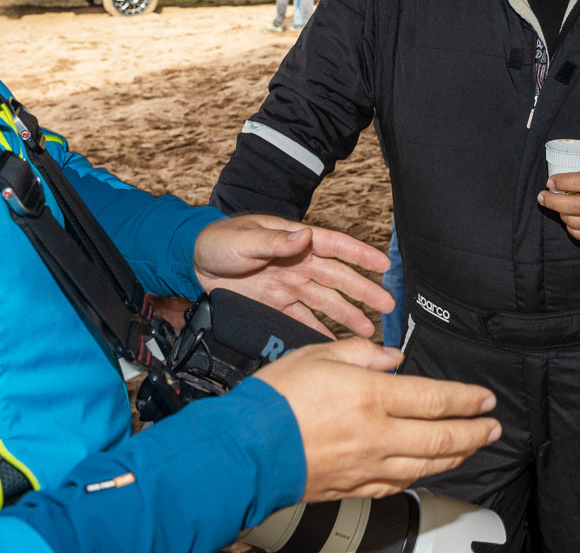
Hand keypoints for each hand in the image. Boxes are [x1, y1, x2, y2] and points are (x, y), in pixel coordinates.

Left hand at [192, 214, 391, 338]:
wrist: (191, 263)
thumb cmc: (218, 241)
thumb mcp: (244, 239)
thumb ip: (274, 241)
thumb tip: (304, 236)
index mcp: (294, 241)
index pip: (335, 246)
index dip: (361, 255)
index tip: (384, 265)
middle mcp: (298, 264)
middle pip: (338, 279)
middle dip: (364, 292)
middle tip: (388, 305)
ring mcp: (289, 286)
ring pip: (326, 302)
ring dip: (348, 316)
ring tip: (369, 331)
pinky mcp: (276, 306)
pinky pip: (302, 321)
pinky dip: (319, 332)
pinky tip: (335, 343)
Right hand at [253, 338, 500, 501]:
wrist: (245, 451)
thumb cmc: (275, 400)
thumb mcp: (318, 355)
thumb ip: (362, 354)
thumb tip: (392, 358)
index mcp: (370, 396)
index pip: (434, 399)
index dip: (466, 399)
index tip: (485, 397)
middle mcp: (376, 435)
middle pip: (441, 437)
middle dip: (474, 431)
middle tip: (494, 426)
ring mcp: (368, 466)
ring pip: (427, 464)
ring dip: (457, 455)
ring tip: (474, 446)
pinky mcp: (355, 486)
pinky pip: (399, 483)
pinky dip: (422, 474)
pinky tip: (430, 468)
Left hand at [539, 156, 579, 241]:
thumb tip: (559, 169)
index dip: (563, 182)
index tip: (550, 181)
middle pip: (576, 206)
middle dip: (553, 201)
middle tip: (542, 196)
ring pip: (575, 222)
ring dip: (560, 213)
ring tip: (556, 205)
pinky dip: (570, 226)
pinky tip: (569, 217)